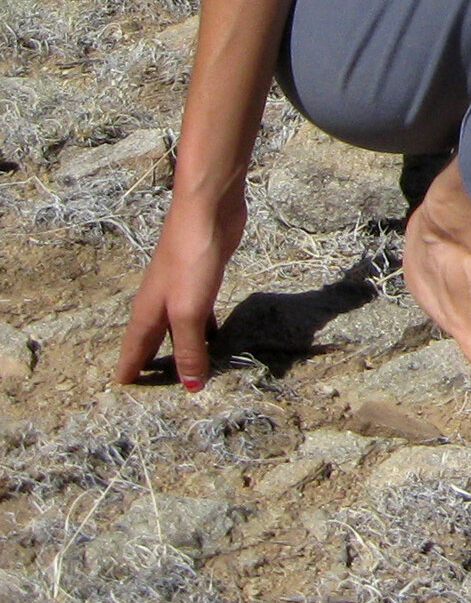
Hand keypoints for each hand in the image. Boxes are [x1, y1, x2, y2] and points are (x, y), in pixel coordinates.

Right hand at [116, 181, 245, 389]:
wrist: (208, 211)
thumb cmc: (191, 259)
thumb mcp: (189, 310)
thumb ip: (190, 348)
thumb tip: (191, 387)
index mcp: (148, 312)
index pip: (133, 349)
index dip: (130, 370)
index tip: (123, 391)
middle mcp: (160, 302)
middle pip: (153, 340)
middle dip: (151, 362)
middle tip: (153, 388)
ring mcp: (181, 288)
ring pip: (177, 327)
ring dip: (180, 347)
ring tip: (186, 370)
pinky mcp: (204, 278)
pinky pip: (199, 313)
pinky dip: (203, 329)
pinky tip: (215, 337)